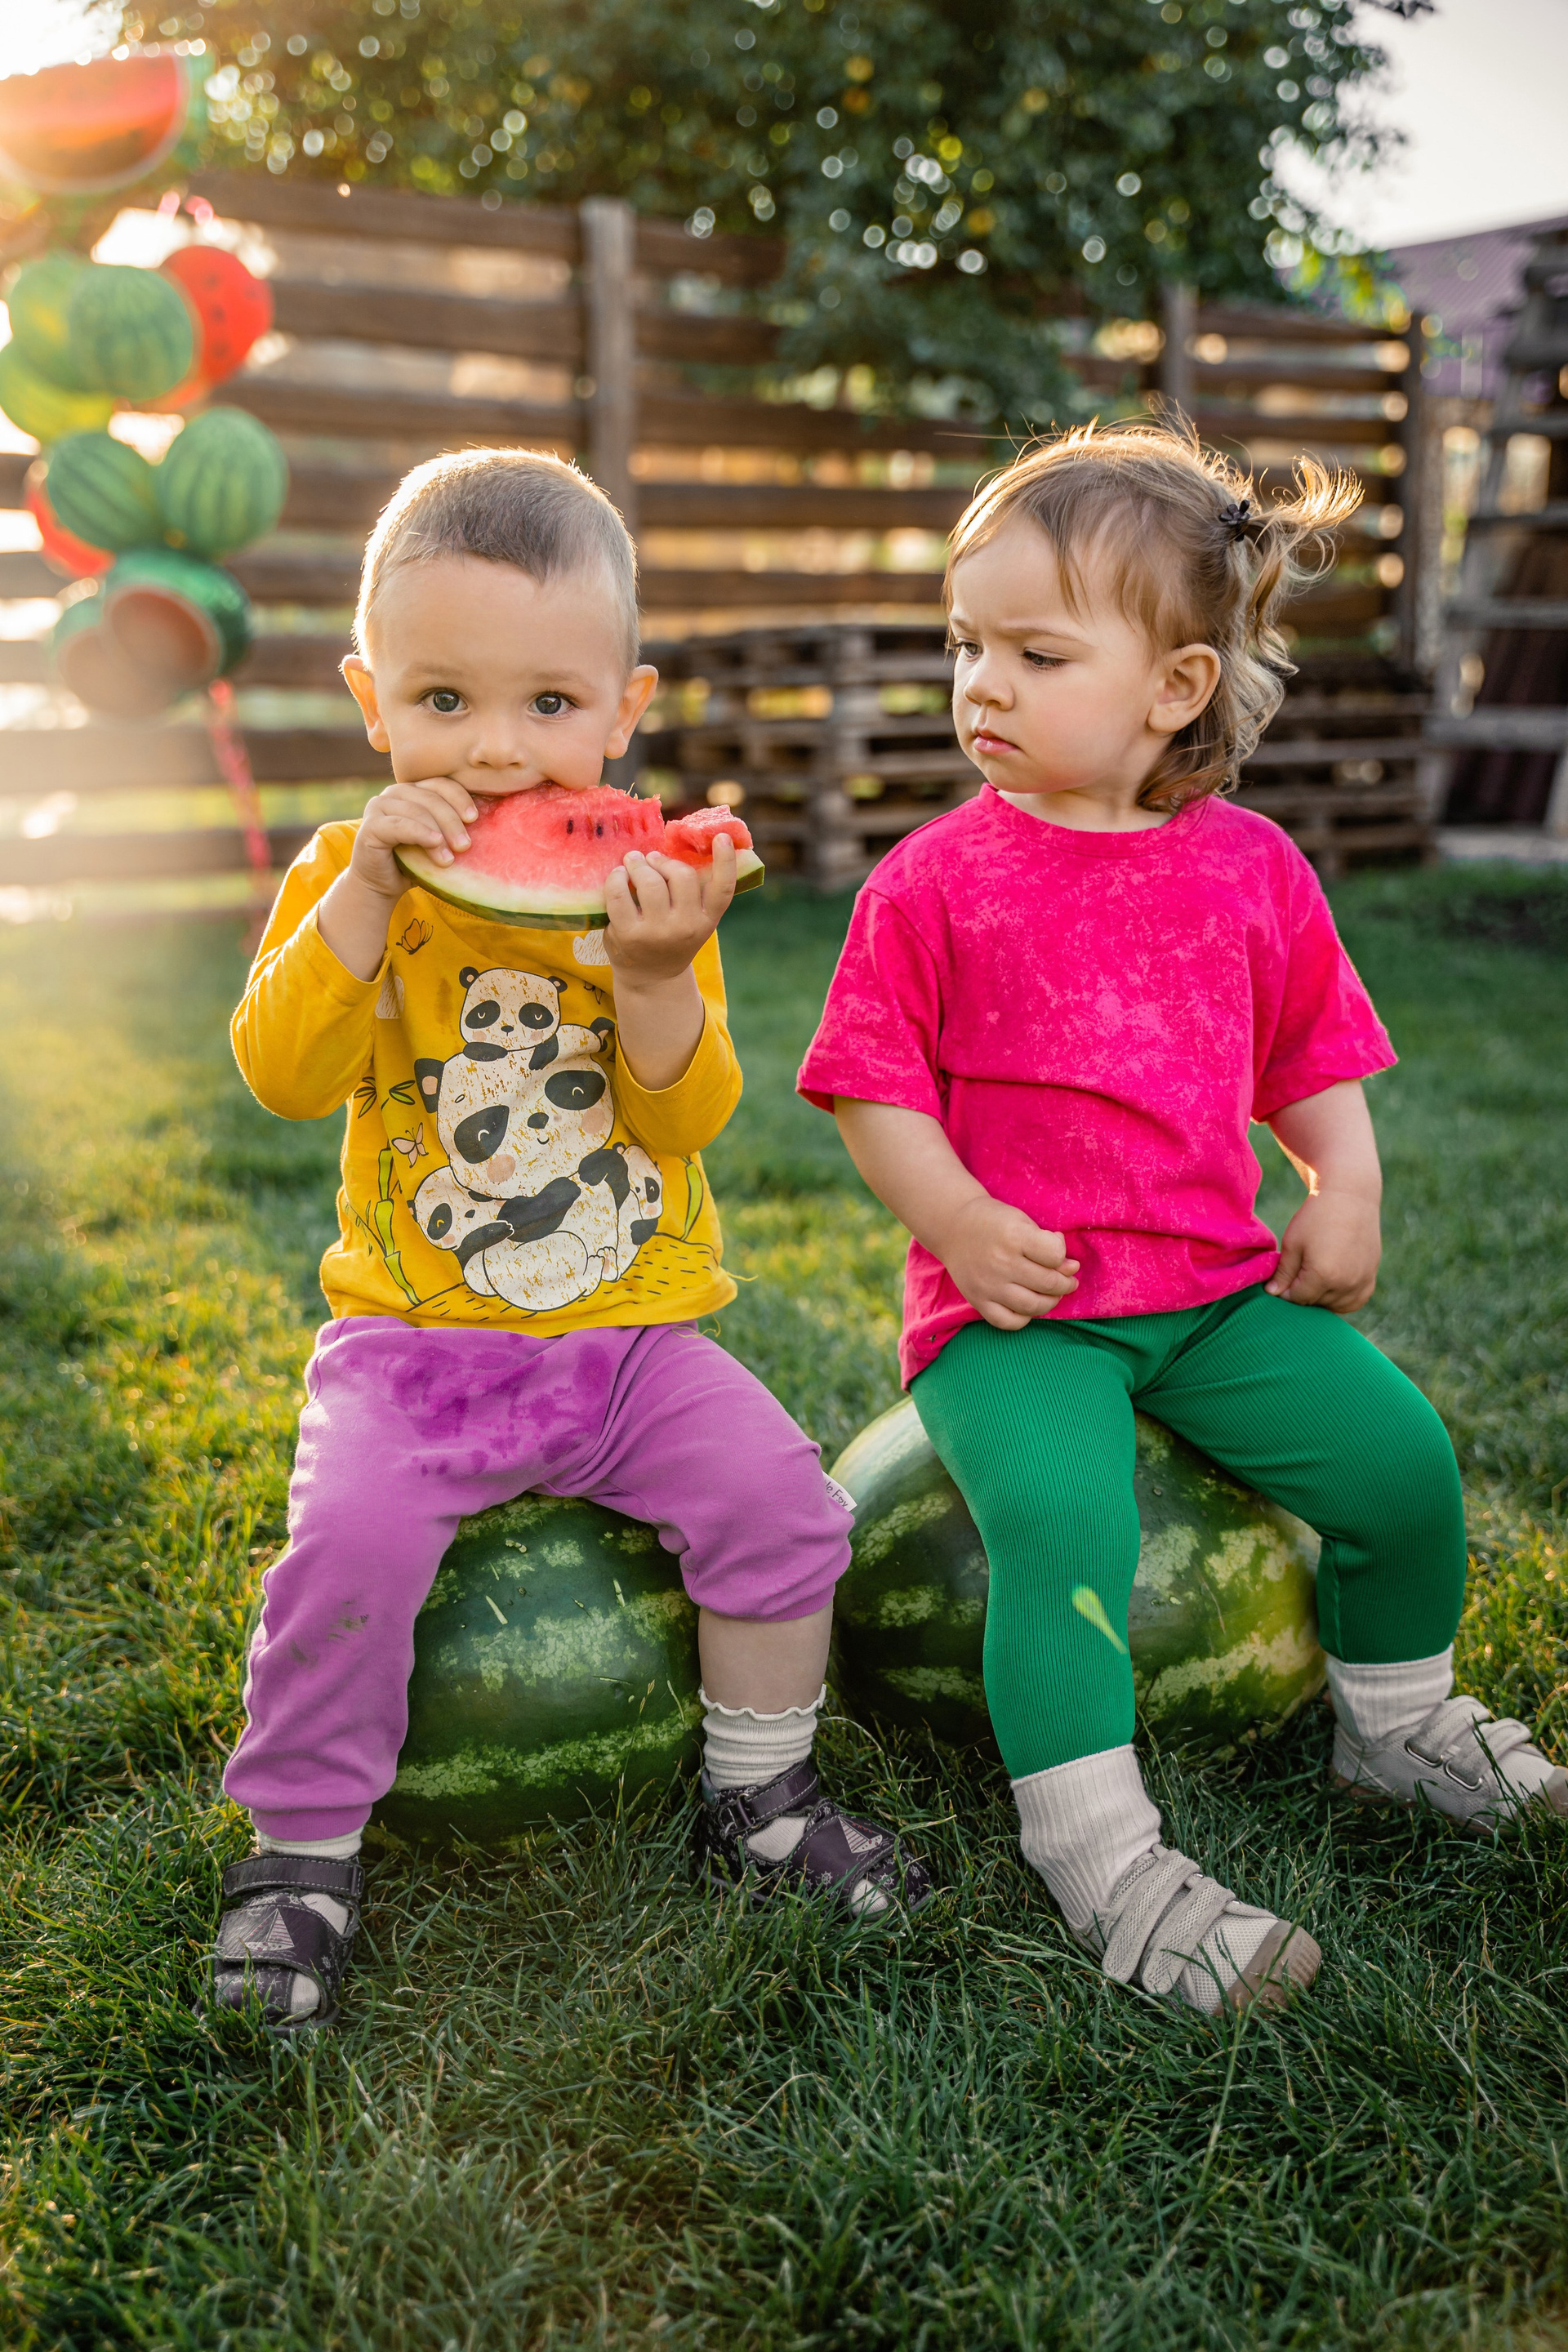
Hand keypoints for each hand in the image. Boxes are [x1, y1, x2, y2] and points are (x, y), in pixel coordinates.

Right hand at [349, 776, 478, 902]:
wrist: (380, 885)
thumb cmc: (413, 862)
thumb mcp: (437, 841)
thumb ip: (452, 828)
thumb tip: (490, 823)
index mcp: (413, 790)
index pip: (440, 784)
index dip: (459, 797)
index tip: (475, 818)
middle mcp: (395, 793)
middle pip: (431, 798)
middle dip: (452, 821)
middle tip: (466, 846)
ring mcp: (379, 806)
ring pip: (417, 811)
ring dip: (438, 834)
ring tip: (450, 858)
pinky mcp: (369, 826)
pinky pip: (399, 826)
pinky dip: (419, 833)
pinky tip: (435, 843)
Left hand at [604, 837, 735, 985]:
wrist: (650, 978)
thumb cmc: (672, 939)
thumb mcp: (692, 922)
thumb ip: (692, 894)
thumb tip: (672, 848)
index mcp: (707, 921)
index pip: (723, 890)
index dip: (725, 861)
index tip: (721, 837)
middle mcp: (686, 928)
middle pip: (682, 876)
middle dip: (663, 860)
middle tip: (651, 857)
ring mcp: (657, 932)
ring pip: (650, 882)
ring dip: (639, 864)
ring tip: (633, 861)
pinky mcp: (628, 934)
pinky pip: (620, 893)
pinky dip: (617, 877)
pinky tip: (619, 875)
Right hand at [937, 1194, 1079, 1328]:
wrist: (953, 1228)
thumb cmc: (994, 1222)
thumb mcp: (1022, 1221)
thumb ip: (1048, 1243)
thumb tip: (1071, 1268)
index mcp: (1013, 1236)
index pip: (1055, 1255)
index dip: (1063, 1255)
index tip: (1057, 1252)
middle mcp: (1000, 1263)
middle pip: (1049, 1283)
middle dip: (1066, 1283)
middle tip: (1068, 1279)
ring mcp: (988, 1285)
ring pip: (1033, 1306)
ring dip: (1052, 1301)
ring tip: (1053, 1294)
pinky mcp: (978, 1301)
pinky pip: (1009, 1322)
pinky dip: (1024, 1318)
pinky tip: (1028, 1306)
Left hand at [1266, 1189, 1380, 1311]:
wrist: (1350, 1197)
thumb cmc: (1316, 1217)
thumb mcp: (1293, 1243)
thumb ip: (1283, 1273)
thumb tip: (1272, 1294)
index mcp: (1323, 1275)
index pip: (1298, 1298)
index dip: (1285, 1291)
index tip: (1281, 1278)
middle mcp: (1346, 1283)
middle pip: (1315, 1303)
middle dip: (1302, 1293)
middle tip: (1297, 1272)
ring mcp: (1362, 1281)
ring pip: (1335, 1306)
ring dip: (1321, 1298)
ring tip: (1314, 1276)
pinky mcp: (1371, 1277)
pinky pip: (1355, 1301)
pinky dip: (1342, 1299)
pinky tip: (1332, 1285)